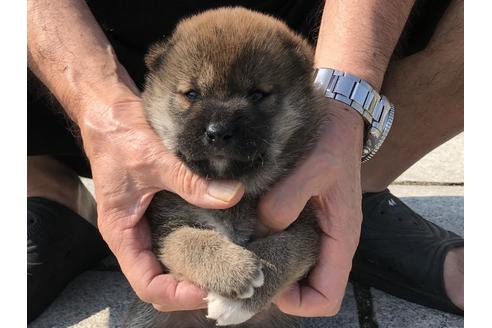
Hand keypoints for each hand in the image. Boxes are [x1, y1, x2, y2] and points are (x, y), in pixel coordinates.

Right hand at [78, 95, 244, 311]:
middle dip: (192, 288)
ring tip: (229, 269)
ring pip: (171, 264)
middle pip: (161, 281)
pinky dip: (198, 246)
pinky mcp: (159, 212)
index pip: (147, 283)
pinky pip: (178, 239)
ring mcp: (146, 225)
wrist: (109, 113)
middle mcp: (134, 236)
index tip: (209, 290)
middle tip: (228, 283)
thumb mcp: (154, 159)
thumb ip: (190, 181)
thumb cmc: (118, 136)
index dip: (178, 294)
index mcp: (121, 232)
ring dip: (197, 271)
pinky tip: (223, 242)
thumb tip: (232, 195)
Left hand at [258, 100, 363, 315]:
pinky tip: (245, 229)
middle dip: (275, 286)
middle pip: (305, 289)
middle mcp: (329, 243)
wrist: (339, 121)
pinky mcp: (304, 219)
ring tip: (239, 249)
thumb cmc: (332, 143)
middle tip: (241, 267)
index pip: (325, 298)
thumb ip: (288, 198)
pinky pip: (285, 245)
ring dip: (268, 265)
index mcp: (340, 239)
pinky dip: (267, 245)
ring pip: (294, 268)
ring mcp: (316, 233)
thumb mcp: (314, 167)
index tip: (267, 283)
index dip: (297, 302)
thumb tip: (265, 224)